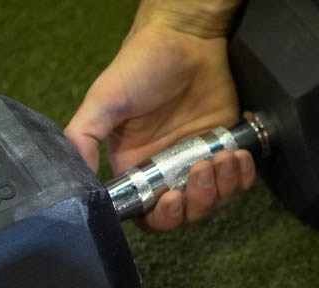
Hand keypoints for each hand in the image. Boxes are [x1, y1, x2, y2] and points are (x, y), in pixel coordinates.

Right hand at [65, 13, 254, 231]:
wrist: (187, 40)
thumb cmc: (141, 66)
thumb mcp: (103, 99)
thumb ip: (83, 138)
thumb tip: (77, 182)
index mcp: (135, 168)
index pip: (148, 214)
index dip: (162, 217)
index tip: (170, 197)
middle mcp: (167, 172)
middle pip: (186, 215)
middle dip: (197, 203)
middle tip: (201, 170)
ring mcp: (198, 164)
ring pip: (215, 202)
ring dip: (222, 187)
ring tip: (222, 158)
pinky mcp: (224, 152)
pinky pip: (238, 182)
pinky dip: (241, 177)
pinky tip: (236, 157)